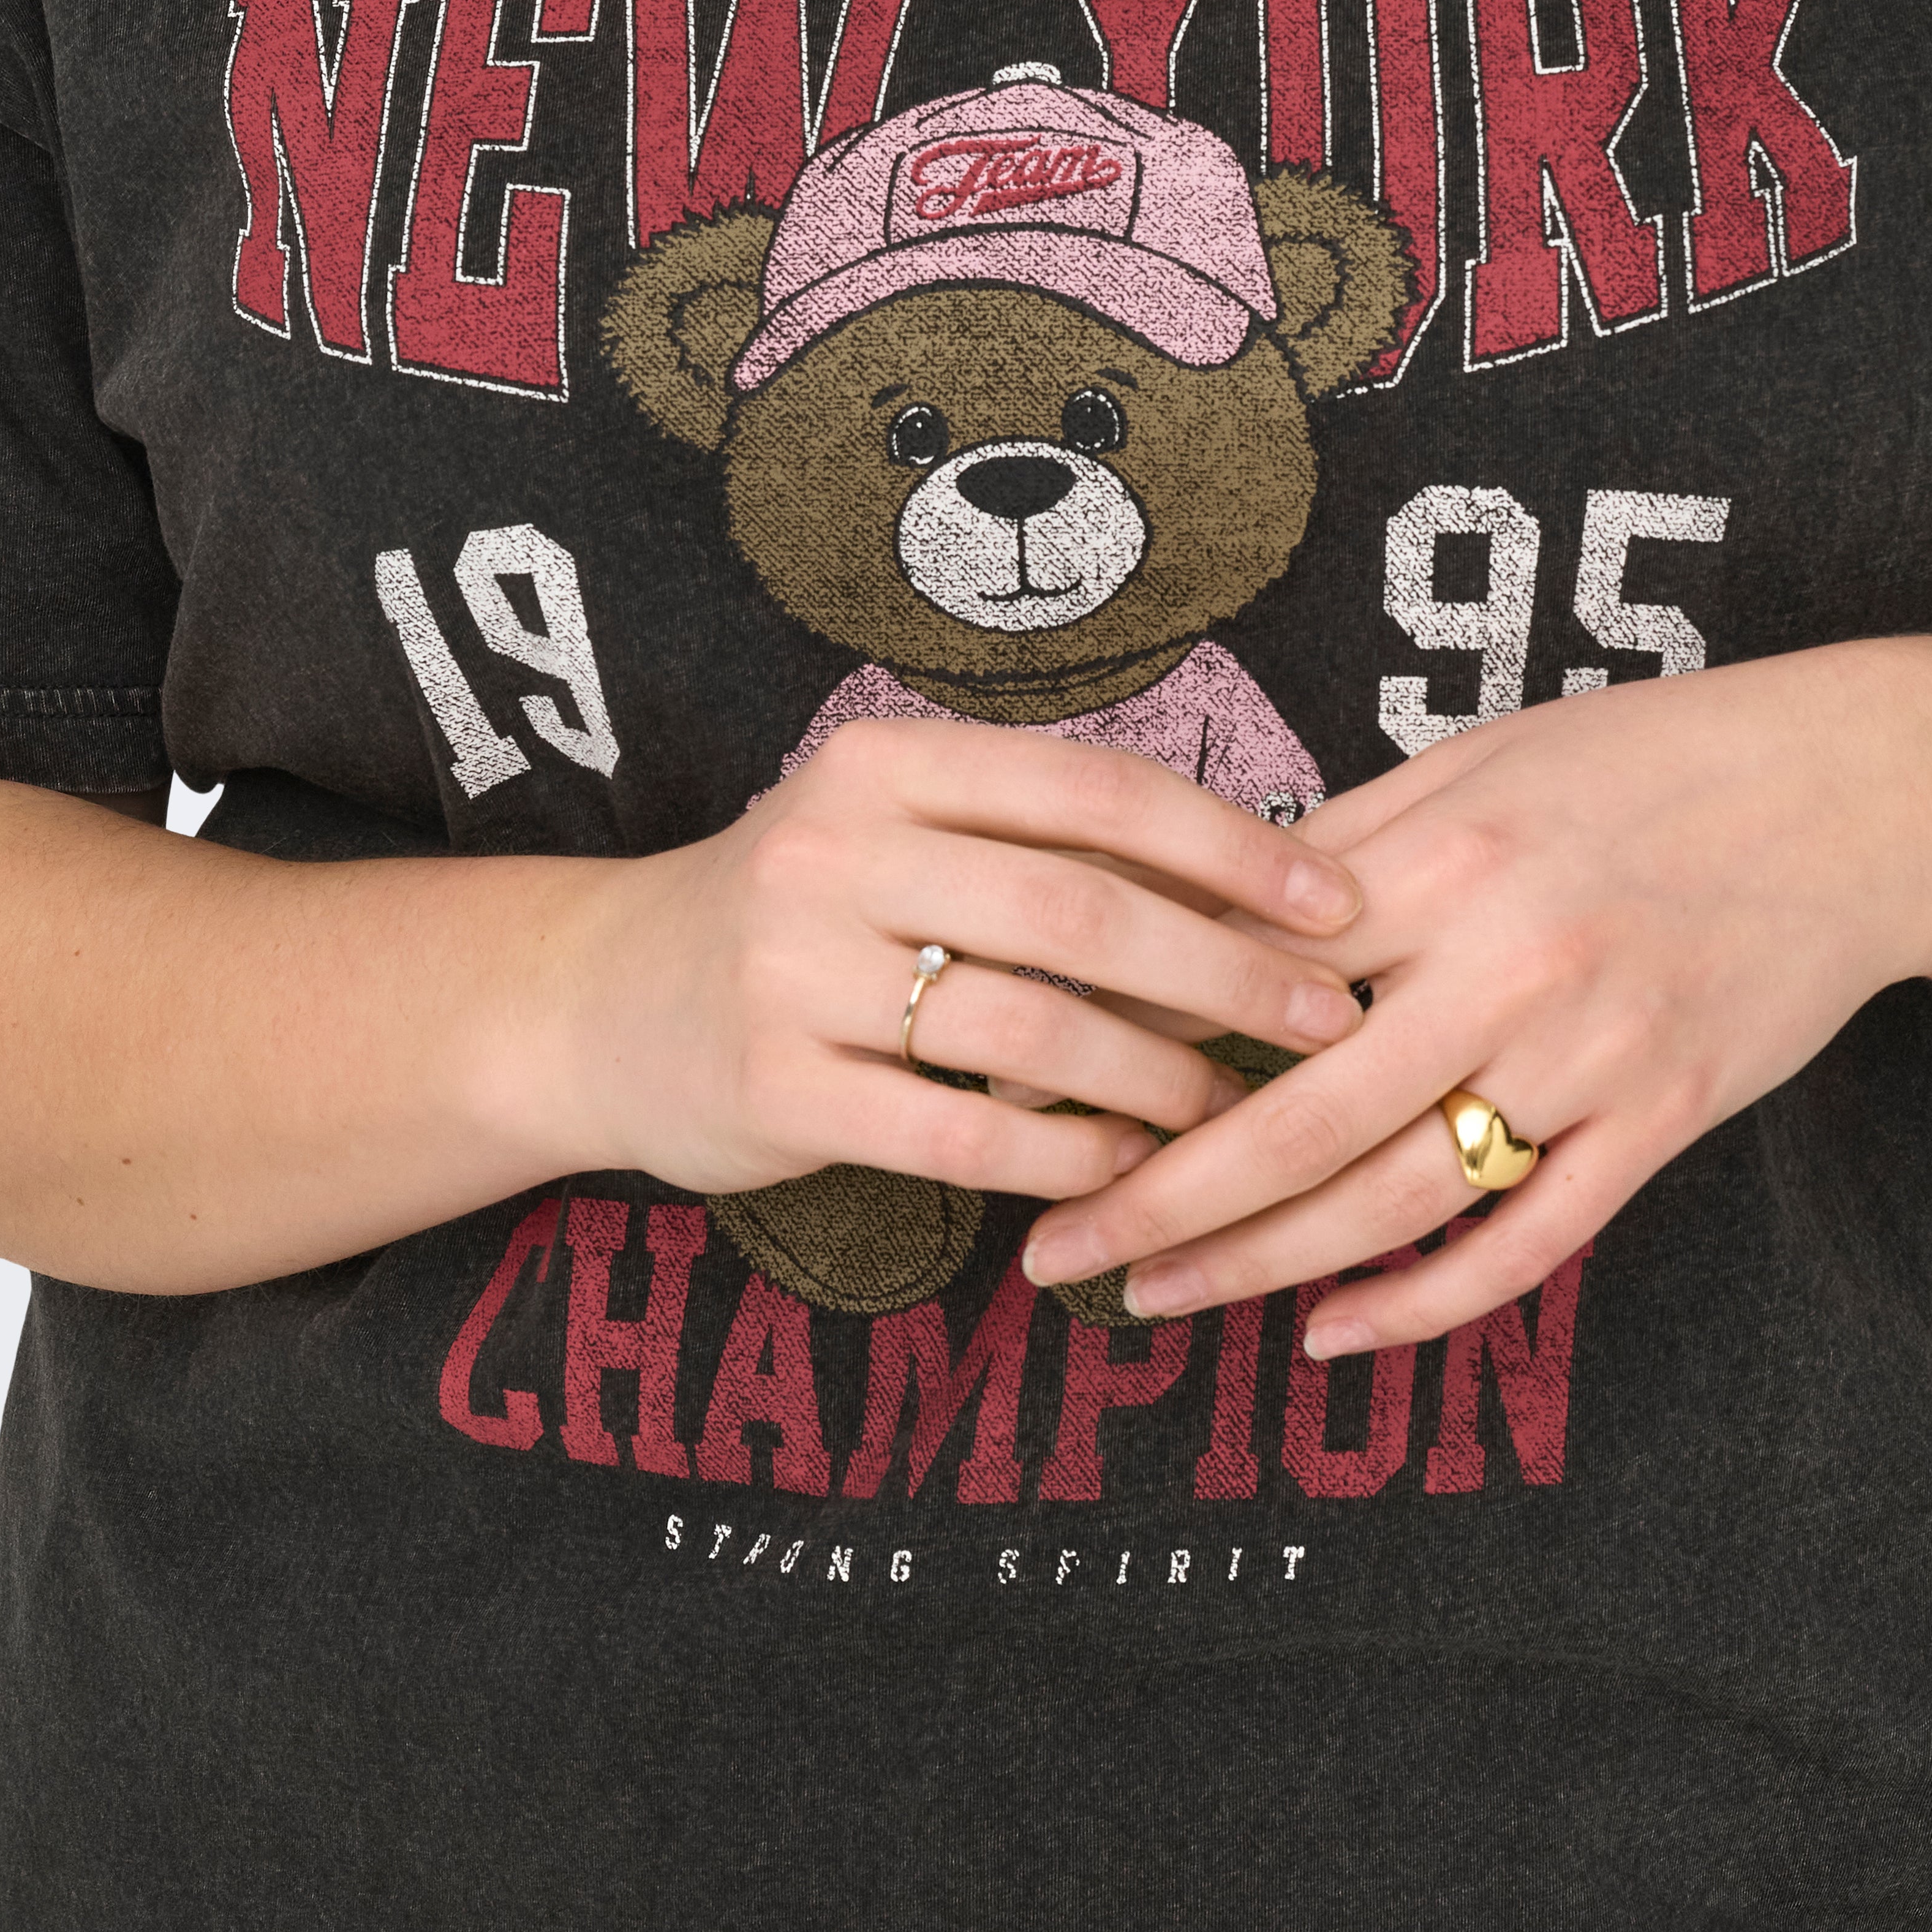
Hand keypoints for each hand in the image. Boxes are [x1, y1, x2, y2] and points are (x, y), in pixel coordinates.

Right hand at [566, 718, 1364, 1206]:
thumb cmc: (803, 912)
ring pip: (1031, 1029)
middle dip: (1225, 971)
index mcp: (887, 763)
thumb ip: (1038, 845)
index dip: (1230, 848)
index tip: (1334, 902)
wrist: (597, 999)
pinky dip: (1065, 1155)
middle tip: (1323, 1020)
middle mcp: (834, 849)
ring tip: (1230, 1107)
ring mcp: (793, 970)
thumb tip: (1254, 883)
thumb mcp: (898, 834)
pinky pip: (960, 1132)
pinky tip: (1126, 1168)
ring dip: (1158, 1077)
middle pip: (1079, 910)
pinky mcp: (774, 1089)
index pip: (1095, 790)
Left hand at [1019, 638, 1931, 1350]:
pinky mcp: (1663, 1119)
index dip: (1130, 1045)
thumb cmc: (1652, 758)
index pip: (1247, 974)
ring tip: (1155, 1300)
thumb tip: (1212, 909)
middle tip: (1054, 1254)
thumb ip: (1354, 840)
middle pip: (1296, 1118)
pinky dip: (1422, 1301)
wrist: (1860, 796)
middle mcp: (1507, 962)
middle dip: (1158, 1199)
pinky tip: (1330, 1333)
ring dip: (1260, 1265)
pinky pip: (1527, 1240)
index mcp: (1442, 856)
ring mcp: (1590, 1053)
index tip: (1033, 1095)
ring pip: (1394, 1198)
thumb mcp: (1486, 758)